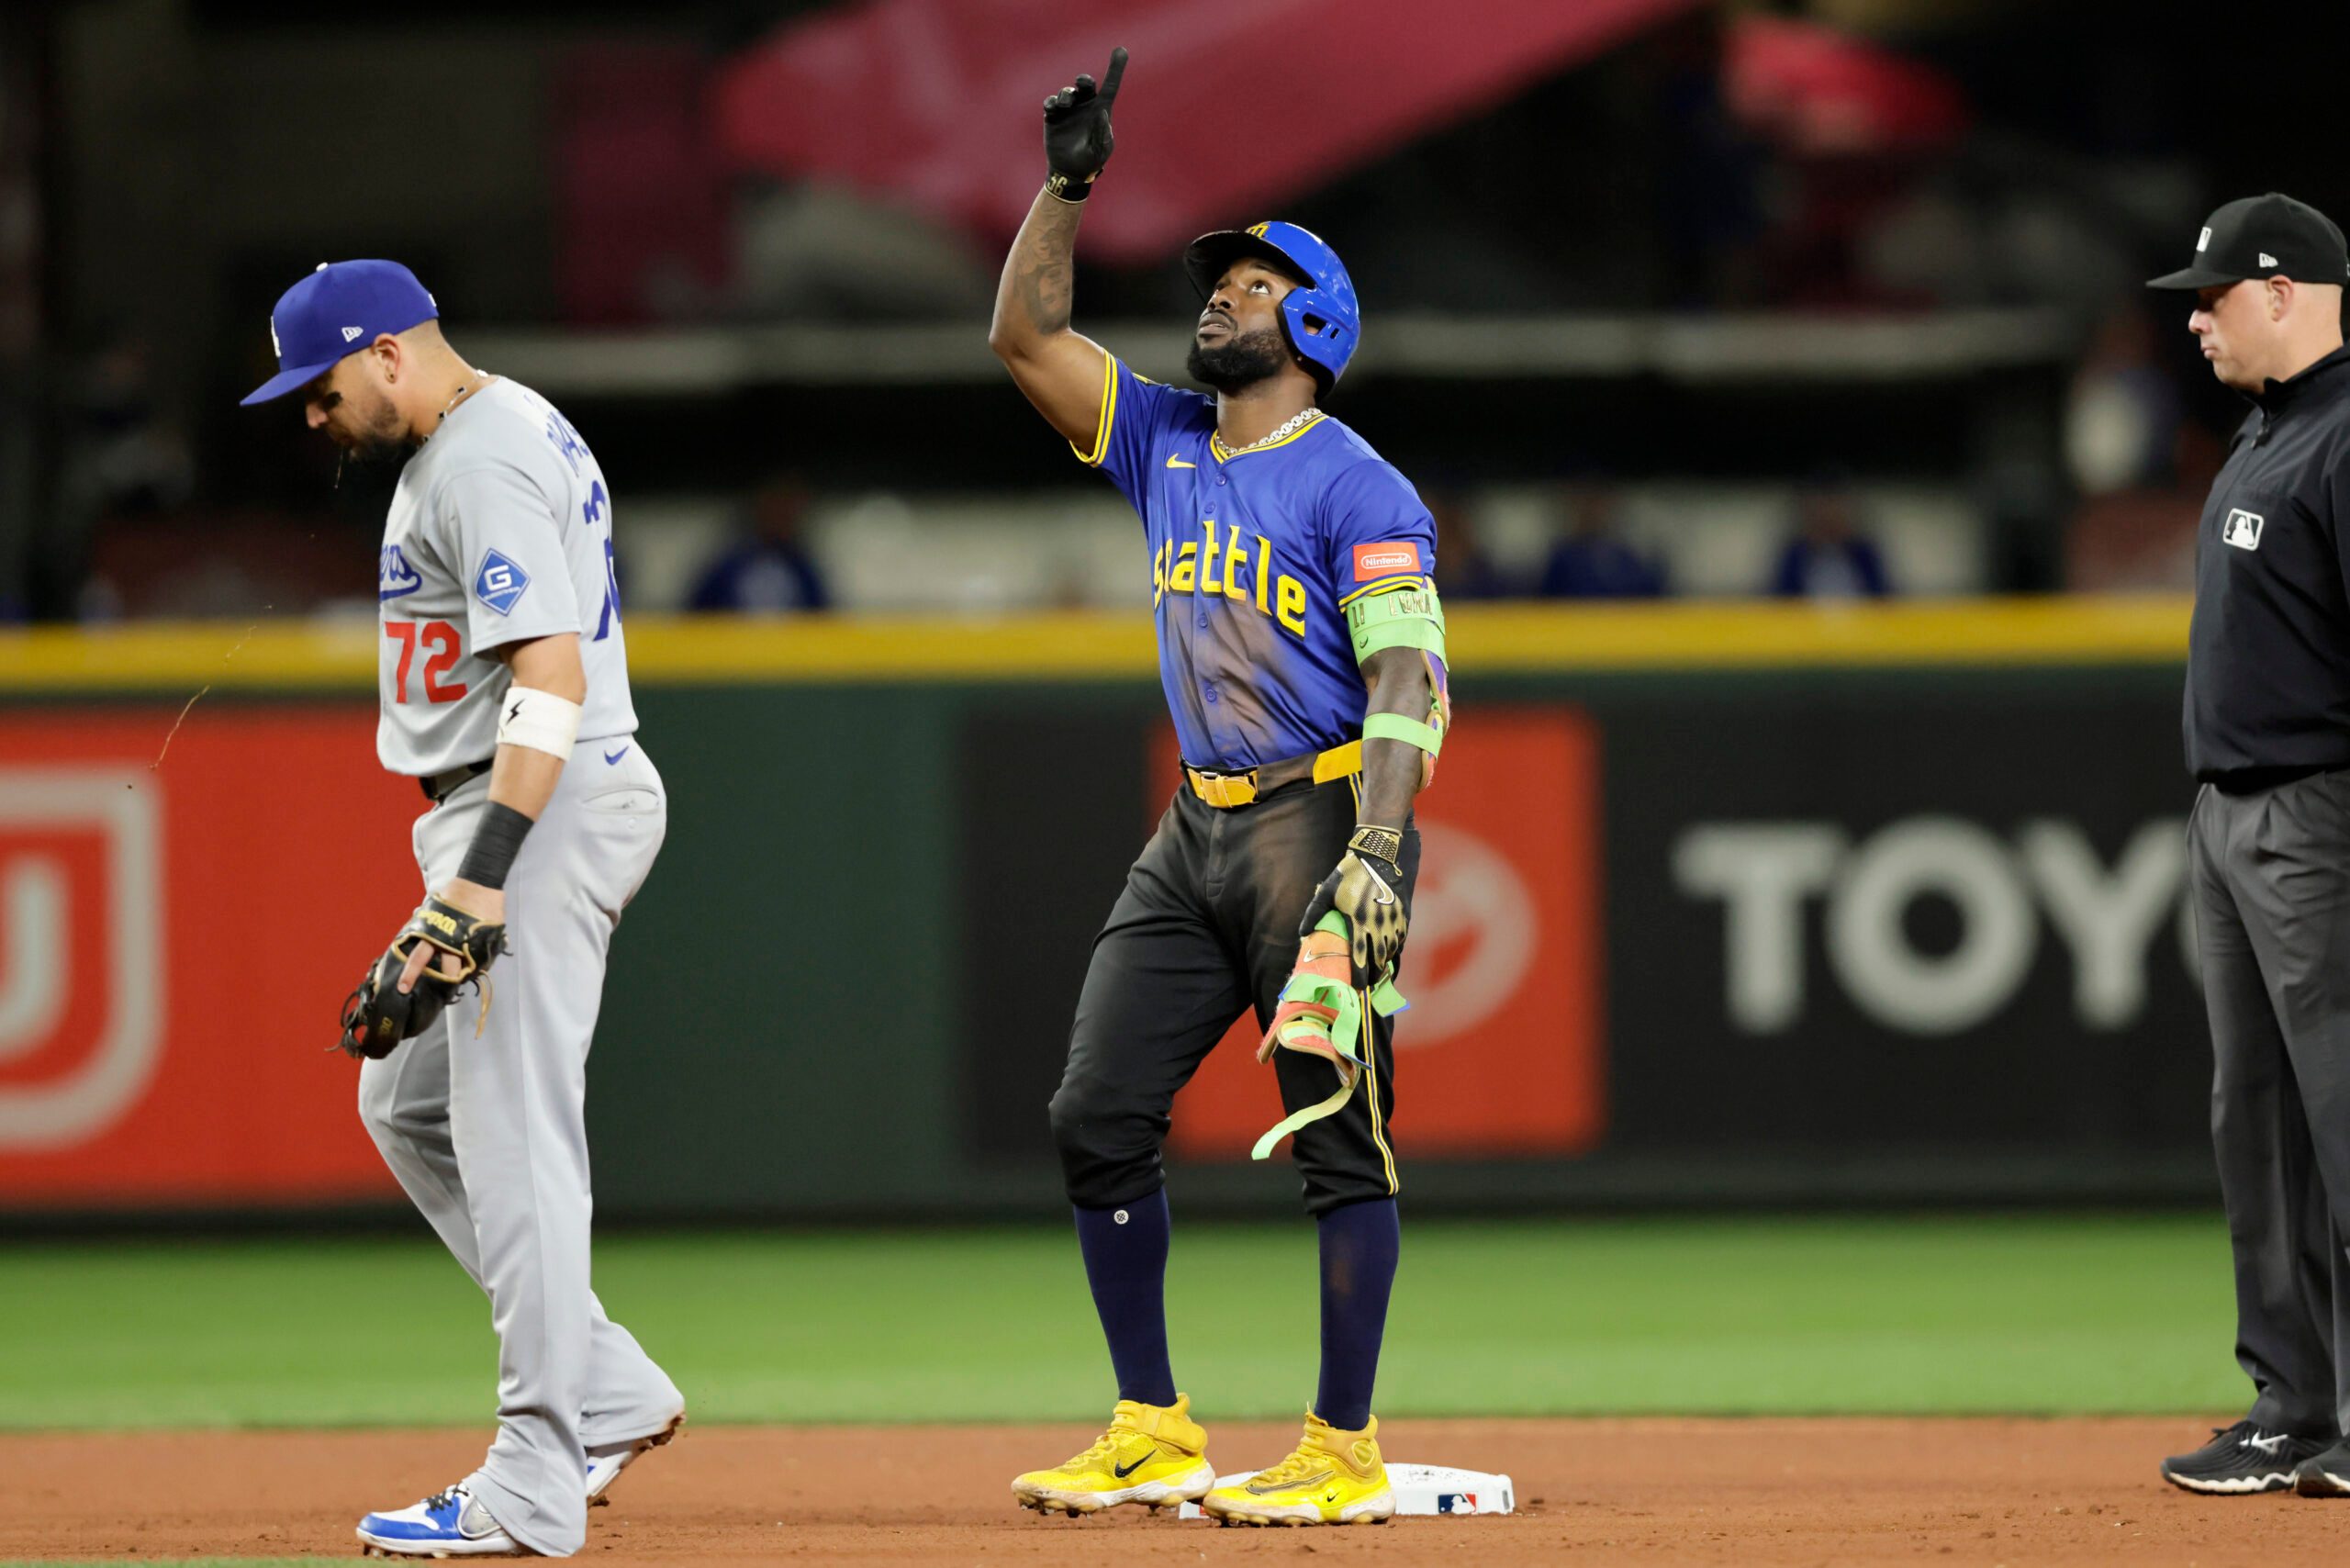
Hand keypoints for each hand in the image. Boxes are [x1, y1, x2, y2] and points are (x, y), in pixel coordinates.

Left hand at [397, 879, 503, 994]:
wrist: (480, 882)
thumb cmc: (454, 894)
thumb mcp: (434, 907)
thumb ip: (425, 920)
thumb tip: (414, 922)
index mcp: (434, 934)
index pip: (419, 958)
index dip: (411, 974)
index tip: (404, 988)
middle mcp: (452, 942)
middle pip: (445, 970)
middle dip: (440, 985)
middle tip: (441, 998)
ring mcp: (471, 943)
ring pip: (466, 968)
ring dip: (461, 975)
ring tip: (459, 979)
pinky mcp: (487, 942)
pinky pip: (482, 960)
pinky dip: (477, 965)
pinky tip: (475, 965)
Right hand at [1042, 47, 1126, 195]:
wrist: (1070, 171)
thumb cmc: (1091, 160)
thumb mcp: (1102, 150)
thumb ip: (1103, 134)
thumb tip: (1101, 113)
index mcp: (1101, 110)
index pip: (1110, 86)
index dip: (1116, 68)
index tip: (1121, 50)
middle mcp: (1085, 106)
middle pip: (1085, 85)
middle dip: (1083, 81)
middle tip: (1082, 85)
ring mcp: (1068, 110)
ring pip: (1067, 93)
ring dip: (1066, 95)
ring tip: (1065, 103)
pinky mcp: (1053, 117)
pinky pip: (1050, 103)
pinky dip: (1051, 103)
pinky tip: (1053, 108)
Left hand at [1299, 828, 1407, 988]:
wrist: (1376, 857)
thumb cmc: (1348, 874)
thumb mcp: (1326, 892)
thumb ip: (1314, 913)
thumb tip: (1302, 934)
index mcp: (1357, 921)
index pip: (1359, 956)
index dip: (1358, 975)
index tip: (1357, 988)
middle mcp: (1377, 924)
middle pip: (1378, 959)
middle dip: (1374, 974)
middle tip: (1368, 984)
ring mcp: (1391, 919)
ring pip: (1391, 950)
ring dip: (1384, 962)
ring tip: (1378, 971)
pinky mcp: (1401, 914)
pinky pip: (1400, 937)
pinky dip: (1395, 948)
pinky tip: (1390, 952)